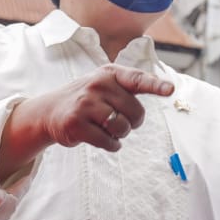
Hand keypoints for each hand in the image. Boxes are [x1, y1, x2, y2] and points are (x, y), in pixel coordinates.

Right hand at [0, 66, 173, 178]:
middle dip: (132, 122)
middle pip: (135, 112)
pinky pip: (108, 142)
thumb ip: (130, 85)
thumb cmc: (87, 99)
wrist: (49, 111)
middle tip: (117, 120)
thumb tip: (168, 87)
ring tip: (107, 128)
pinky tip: (102, 139)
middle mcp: (97, 85)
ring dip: (120, 135)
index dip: (155, 85)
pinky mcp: (76, 124)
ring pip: (122, 128)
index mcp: (109, 73)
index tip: (170, 90)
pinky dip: (111, 145)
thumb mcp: (105, 84)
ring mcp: (85, 104)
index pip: (137, 79)